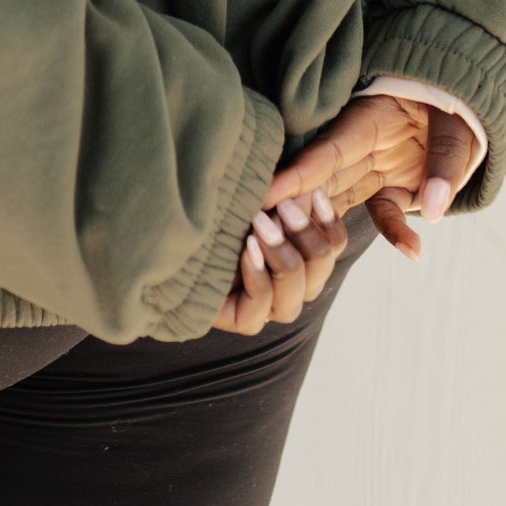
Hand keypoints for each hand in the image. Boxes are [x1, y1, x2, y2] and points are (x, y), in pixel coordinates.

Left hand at [210, 191, 348, 333]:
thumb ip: (288, 194)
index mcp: (300, 251)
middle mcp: (290, 284)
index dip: (331, 224)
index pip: (332, 247)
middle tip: (281, 208)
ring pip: (296, 295)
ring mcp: (267, 306)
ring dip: (283, 256)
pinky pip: (259, 312)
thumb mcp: (259, 195)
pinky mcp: (240, 320)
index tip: (315, 193)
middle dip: (305, 236)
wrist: (172, 228)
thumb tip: (313, 185)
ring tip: (260, 225)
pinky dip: (257, 278)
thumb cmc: (220, 205)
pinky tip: (248, 250)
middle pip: (320, 270)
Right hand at [259, 94, 476, 260]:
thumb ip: (445, 160)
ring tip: (295, 252)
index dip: (298, 173)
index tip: (267, 194)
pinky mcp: (393, 185)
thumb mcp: (456, 121)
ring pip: (338, 199)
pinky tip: (415, 251)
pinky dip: (396, 232)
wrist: (466, 98)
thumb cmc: (455, 100)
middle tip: (261, 230)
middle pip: (321, 180)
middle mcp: (362, 146)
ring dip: (320, 225)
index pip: (327, 151)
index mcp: (367, 119)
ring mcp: (375, 166)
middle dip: (291, 206)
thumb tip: (432, 210)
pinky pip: (385, 213)